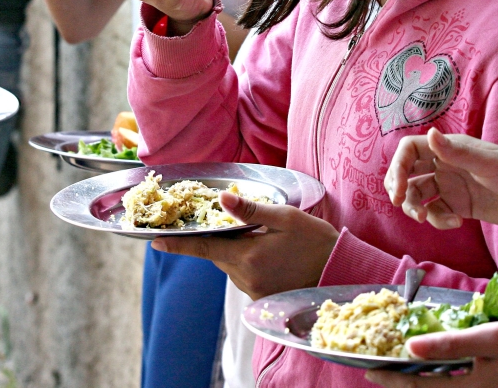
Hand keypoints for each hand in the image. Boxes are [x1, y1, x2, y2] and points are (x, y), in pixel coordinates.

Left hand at [150, 191, 338, 299]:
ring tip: (260, 237)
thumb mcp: (287, 219)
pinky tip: (268, 253)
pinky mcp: (261, 297)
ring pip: (230, 265)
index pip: (203, 249)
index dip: (177, 245)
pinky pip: (244, 275)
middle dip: (218, 239)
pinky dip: (247, 262)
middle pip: (218, 255)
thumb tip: (223, 199)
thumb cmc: (317, 243)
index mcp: (248, 257)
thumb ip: (252, 210)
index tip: (155, 242)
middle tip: (230, 222)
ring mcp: (253, 291)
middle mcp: (245, 278)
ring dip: (235, 250)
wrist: (342, 274)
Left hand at [365, 319, 497, 386]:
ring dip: (418, 383)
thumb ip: (451, 345)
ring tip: (397, 369)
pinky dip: (438, 380)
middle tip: (376, 371)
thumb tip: (410, 348)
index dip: (391, 380)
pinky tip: (432, 367)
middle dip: (401, 384)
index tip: (368, 372)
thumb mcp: (492, 339)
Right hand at [384, 128, 497, 234]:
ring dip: (415, 207)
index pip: (411, 150)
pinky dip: (438, 220)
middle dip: (399, 187)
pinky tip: (455, 224)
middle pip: (408, 172)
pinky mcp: (458, 206)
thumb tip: (430, 134)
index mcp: (451, 148)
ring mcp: (451, 187)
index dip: (398, 165)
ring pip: (418, 194)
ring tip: (424, 218)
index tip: (398, 186)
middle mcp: (446, 165)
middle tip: (400, 203)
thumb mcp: (488, 164)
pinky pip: (436, 212)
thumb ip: (457, 152)